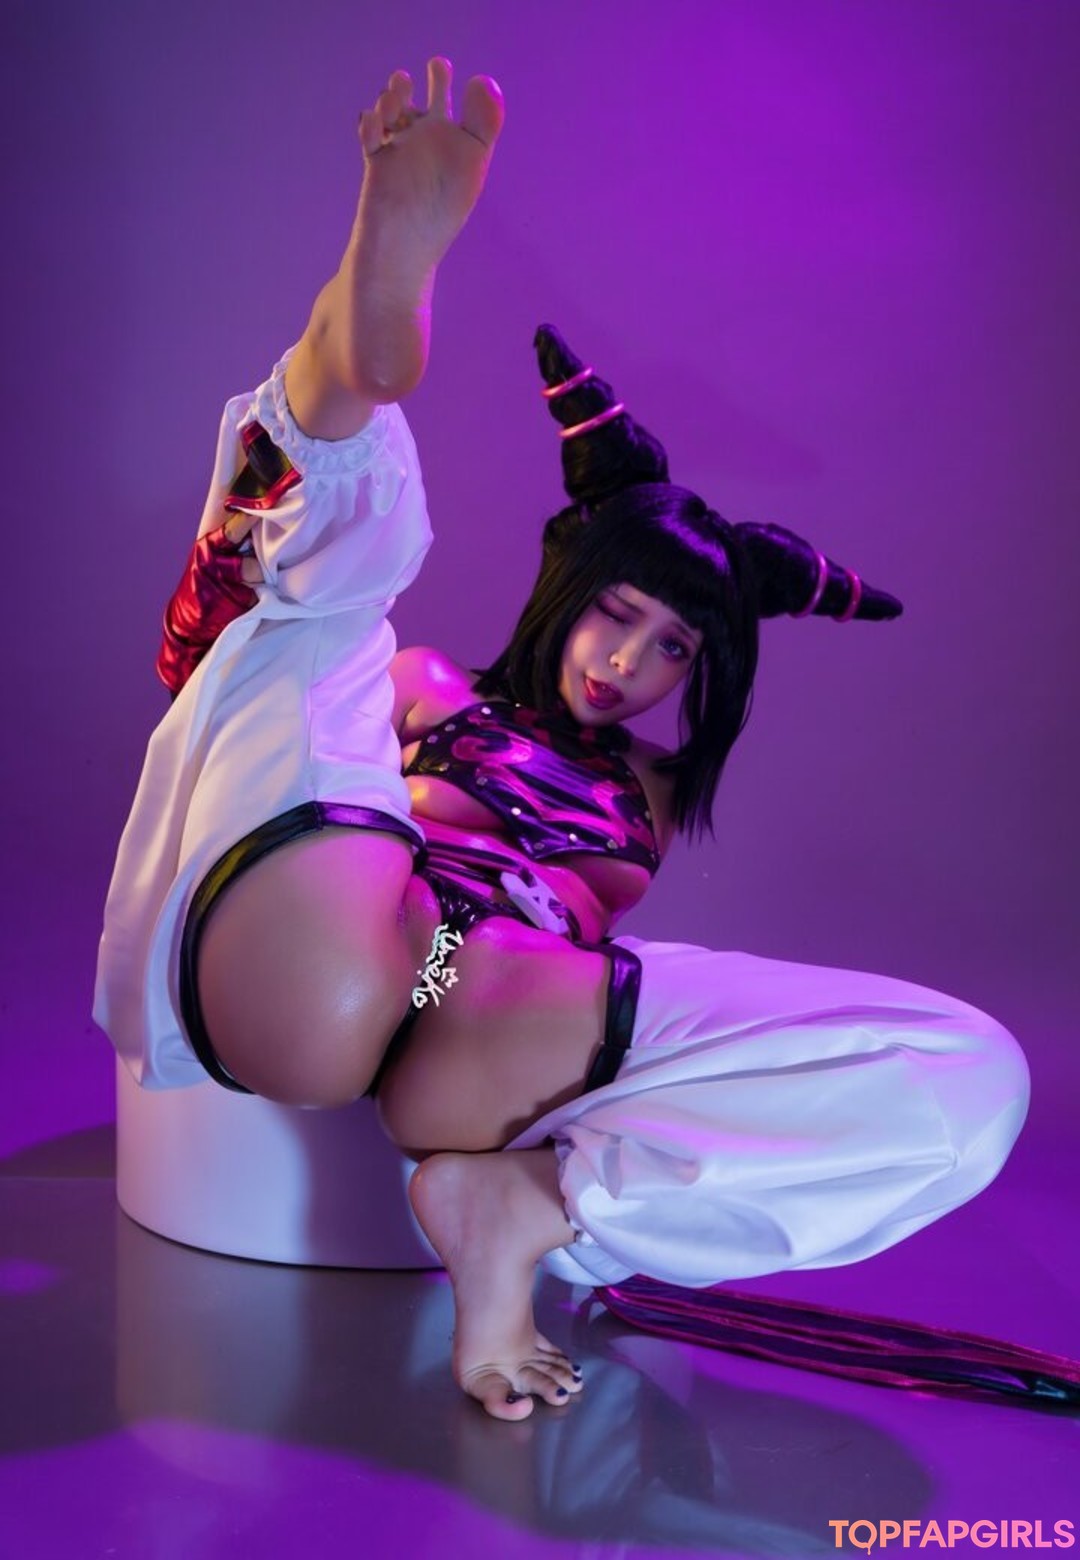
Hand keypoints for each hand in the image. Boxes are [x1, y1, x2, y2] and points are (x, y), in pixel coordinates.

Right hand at [357, 58, 503, 270]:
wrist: (403, 249)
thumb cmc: (441, 212)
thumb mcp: (473, 161)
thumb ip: (484, 121)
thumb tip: (481, 78)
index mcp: (451, 145)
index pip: (446, 106)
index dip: (441, 82)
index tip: (439, 66)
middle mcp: (425, 147)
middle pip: (415, 106)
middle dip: (406, 86)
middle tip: (406, 79)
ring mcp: (399, 155)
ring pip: (390, 114)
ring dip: (390, 99)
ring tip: (392, 100)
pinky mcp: (376, 166)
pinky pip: (371, 134)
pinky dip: (370, 122)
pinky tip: (374, 122)